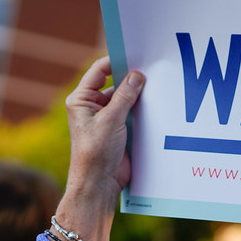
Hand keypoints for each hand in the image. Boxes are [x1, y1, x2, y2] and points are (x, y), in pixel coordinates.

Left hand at [63, 57, 144, 207]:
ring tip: (158, 87)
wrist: (99, 184)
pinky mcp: (120, 129)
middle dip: (132, 79)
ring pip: (127, 98)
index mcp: (81, 100)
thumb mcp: (110, 119)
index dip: (116, 61)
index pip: (99, 71)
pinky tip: (158, 105)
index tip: (135, 56)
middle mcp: (93, 106)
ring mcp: (107, 118)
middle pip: (115, 83)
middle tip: (152, 70)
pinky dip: (144, 109)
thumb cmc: (95, 152)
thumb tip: (137, 75)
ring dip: (139, 96)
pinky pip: (134, 113)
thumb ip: (125, 95)